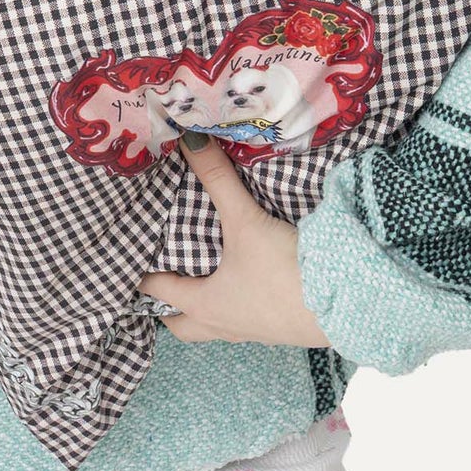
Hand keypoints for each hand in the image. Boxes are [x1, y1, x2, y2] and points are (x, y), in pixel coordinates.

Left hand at [138, 133, 330, 347]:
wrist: (346, 306)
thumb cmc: (284, 272)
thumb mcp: (245, 221)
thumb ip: (216, 179)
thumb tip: (188, 139)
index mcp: (204, 304)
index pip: (158, 291)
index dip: (138, 276)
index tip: (123, 261)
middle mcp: (223, 324)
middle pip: (182, 324)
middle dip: (166, 306)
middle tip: (157, 277)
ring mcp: (253, 331)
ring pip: (213, 325)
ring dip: (200, 306)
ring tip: (195, 277)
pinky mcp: (279, 329)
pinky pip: (244, 321)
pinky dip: (233, 303)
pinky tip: (243, 282)